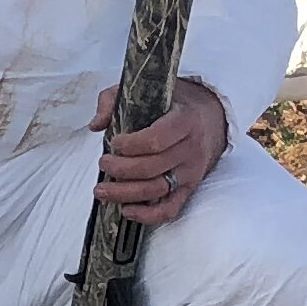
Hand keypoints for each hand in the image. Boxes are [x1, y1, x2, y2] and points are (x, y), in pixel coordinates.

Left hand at [92, 77, 230, 224]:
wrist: (210, 117)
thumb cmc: (172, 103)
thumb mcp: (145, 90)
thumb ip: (114, 100)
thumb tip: (96, 124)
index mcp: (184, 121)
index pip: (155, 140)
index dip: (129, 145)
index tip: (113, 142)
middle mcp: (191, 149)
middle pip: (151, 168)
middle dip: (121, 169)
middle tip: (103, 163)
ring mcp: (191, 172)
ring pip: (156, 190)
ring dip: (125, 193)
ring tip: (102, 191)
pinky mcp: (189, 188)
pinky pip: (170, 208)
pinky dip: (147, 215)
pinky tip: (126, 210)